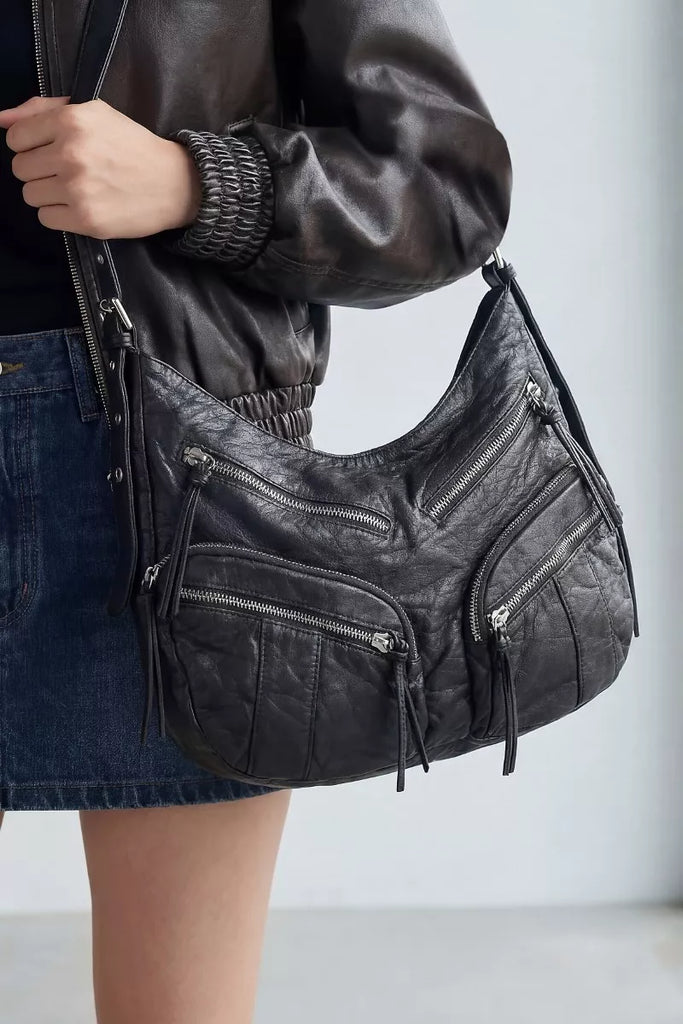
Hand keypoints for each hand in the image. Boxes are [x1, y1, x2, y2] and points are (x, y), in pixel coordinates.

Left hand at [0, 95, 202, 239]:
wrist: (174, 183)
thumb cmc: (132, 145)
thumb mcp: (94, 113)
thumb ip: (44, 110)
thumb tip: (1, 119)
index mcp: (71, 121)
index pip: (17, 138)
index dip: (31, 145)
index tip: (51, 151)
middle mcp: (71, 154)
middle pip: (20, 169)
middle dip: (39, 170)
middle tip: (66, 172)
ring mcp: (78, 190)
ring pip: (30, 195)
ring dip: (48, 194)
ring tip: (75, 190)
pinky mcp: (86, 220)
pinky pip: (46, 218)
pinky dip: (59, 215)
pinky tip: (81, 206)